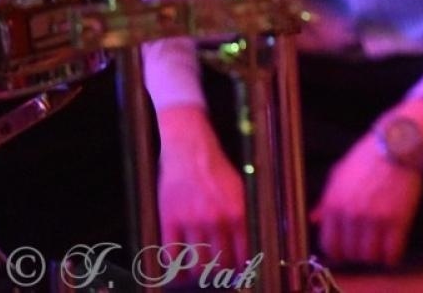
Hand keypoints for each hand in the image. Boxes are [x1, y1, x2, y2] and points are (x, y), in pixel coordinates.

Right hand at [155, 106, 248, 272]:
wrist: (190, 149)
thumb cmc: (216, 169)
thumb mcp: (241, 189)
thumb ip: (246, 215)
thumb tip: (253, 240)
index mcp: (238, 212)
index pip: (244, 252)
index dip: (242, 267)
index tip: (239, 271)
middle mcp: (216, 219)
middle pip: (220, 262)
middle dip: (221, 272)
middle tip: (218, 272)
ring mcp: (191, 221)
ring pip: (197, 262)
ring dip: (199, 272)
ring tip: (200, 272)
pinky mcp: (169, 220)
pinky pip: (172, 254)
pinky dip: (175, 267)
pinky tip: (178, 269)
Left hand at [311, 134, 422, 267]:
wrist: (399, 143)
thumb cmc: (368, 156)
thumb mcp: (339, 173)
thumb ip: (326, 199)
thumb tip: (314, 219)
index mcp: (334, 204)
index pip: (329, 244)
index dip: (338, 250)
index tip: (347, 249)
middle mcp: (350, 214)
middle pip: (350, 254)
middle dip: (358, 253)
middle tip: (367, 244)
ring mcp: (374, 218)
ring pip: (370, 257)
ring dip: (375, 255)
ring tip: (381, 245)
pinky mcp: (397, 220)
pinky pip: (391, 253)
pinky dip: (392, 255)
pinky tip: (393, 248)